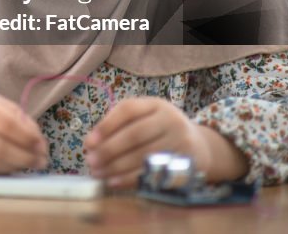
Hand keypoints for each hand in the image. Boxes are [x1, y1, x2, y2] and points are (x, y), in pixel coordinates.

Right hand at [0, 85, 48, 174]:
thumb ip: (16, 117)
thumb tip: (38, 141)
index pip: (7, 124)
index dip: (28, 138)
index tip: (43, 145)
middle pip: (0, 147)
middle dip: (26, 157)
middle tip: (42, 160)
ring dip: (16, 166)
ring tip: (29, 164)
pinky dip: (0, 171)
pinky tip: (10, 166)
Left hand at [83, 97, 246, 188]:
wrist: (199, 146)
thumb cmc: (159, 130)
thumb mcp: (144, 117)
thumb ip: (119, 125)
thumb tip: (91, 143)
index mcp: (156, 104)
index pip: (128, 110)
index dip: (106, 126)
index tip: (88, 142)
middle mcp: (171, 120)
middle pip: (135, 135)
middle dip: (109, 150)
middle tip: (90, 161)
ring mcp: (182, 142)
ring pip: (144, 156)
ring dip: (117, 167)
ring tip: (98, 173)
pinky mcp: (187, 164)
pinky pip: (155, 173)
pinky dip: (132, 179)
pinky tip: (114, 182)